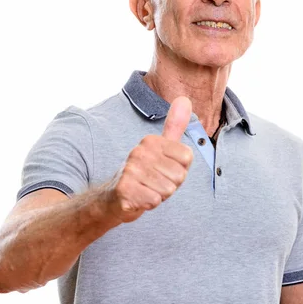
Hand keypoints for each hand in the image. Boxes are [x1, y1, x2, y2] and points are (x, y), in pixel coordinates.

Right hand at [107, 96, 193, 222]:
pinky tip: (138, 198)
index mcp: (151, 141)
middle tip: (153, 182)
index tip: (163, 170)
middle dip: (170, 185)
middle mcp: (139, 152)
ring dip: (159, 195)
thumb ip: (174, 126)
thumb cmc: (144, 173)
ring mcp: (130, 170)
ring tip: (146, 189)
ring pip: (167, 190)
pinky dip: (149, 204)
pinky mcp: (124, 189)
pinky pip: (154, 200)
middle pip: (179, 176)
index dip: (179, 169)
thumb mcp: (160, 148)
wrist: (114, 197)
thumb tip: (184, 98)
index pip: (187, 158)